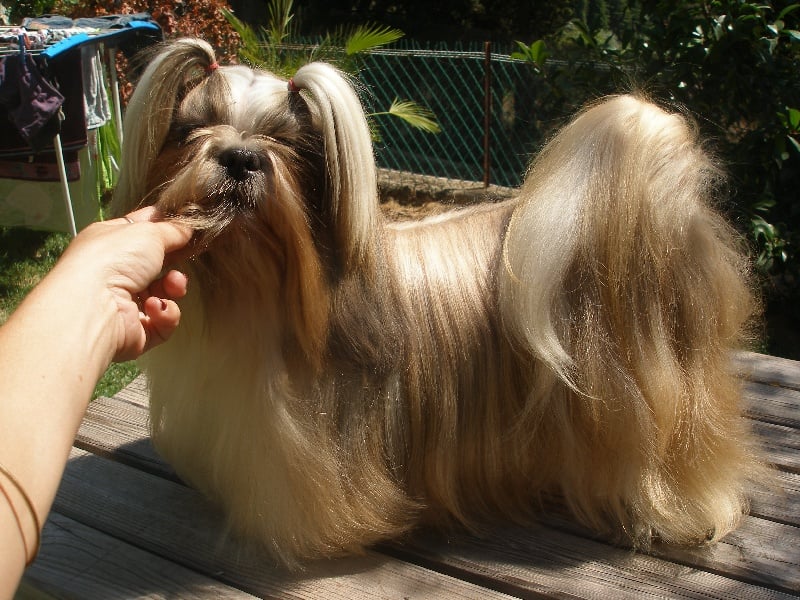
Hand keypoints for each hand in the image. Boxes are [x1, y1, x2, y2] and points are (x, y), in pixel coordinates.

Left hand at [52, 206, 192, 362]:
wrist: (95, 308)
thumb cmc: (115, 259)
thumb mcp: (148, 232)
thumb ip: (173, 230)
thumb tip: (187, 229)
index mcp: (109, 241)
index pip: (140, 230)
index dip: (163, 228)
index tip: (187, 229)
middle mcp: (113, 272)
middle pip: (156, 265)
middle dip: (174, 263)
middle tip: (184, 259)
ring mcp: (123, 303)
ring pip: (163, 294)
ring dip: (173, 288)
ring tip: (172, 287)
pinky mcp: (135, 331)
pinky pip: (162, 321)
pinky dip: (164, 314)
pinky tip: (154, 308)